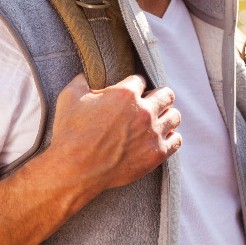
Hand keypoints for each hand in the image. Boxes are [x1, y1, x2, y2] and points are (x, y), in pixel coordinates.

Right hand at [47, 73, 181, 205]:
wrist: (73, 170)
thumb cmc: (70, 133)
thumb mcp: (69, 97)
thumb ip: (81, 80)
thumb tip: (85, 74)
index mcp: (126, 93)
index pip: (140, 81)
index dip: (133, 86)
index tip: (129, 94)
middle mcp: (144, 111)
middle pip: (167, 95)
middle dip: (157, 97)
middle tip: (148, 104)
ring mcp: (153, 133)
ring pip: (175, 116)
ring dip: (166, 116)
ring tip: (157, 121)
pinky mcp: (156, 154)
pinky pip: (176, 140)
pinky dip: (170, 138)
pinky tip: (160, 138)